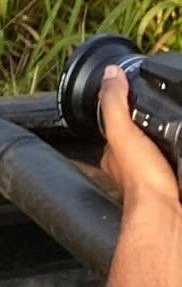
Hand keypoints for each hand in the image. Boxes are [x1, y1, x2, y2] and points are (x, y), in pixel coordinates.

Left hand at [100, 65, 181, 214]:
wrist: (166, 212)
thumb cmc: (141, 178)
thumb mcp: (122, 132)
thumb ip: (114, 103)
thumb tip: (112, 74)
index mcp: (117, 154)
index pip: (116, 126)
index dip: (124, 112)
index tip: (136, 98)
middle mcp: (133, 167)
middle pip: (140, 141)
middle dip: (151, 129)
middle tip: (164, 116)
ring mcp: (154, 177)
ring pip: (159, 154)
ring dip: (169, 144)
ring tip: (176, 132)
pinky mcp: (173, 184)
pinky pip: (176, 164)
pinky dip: (180, 156)